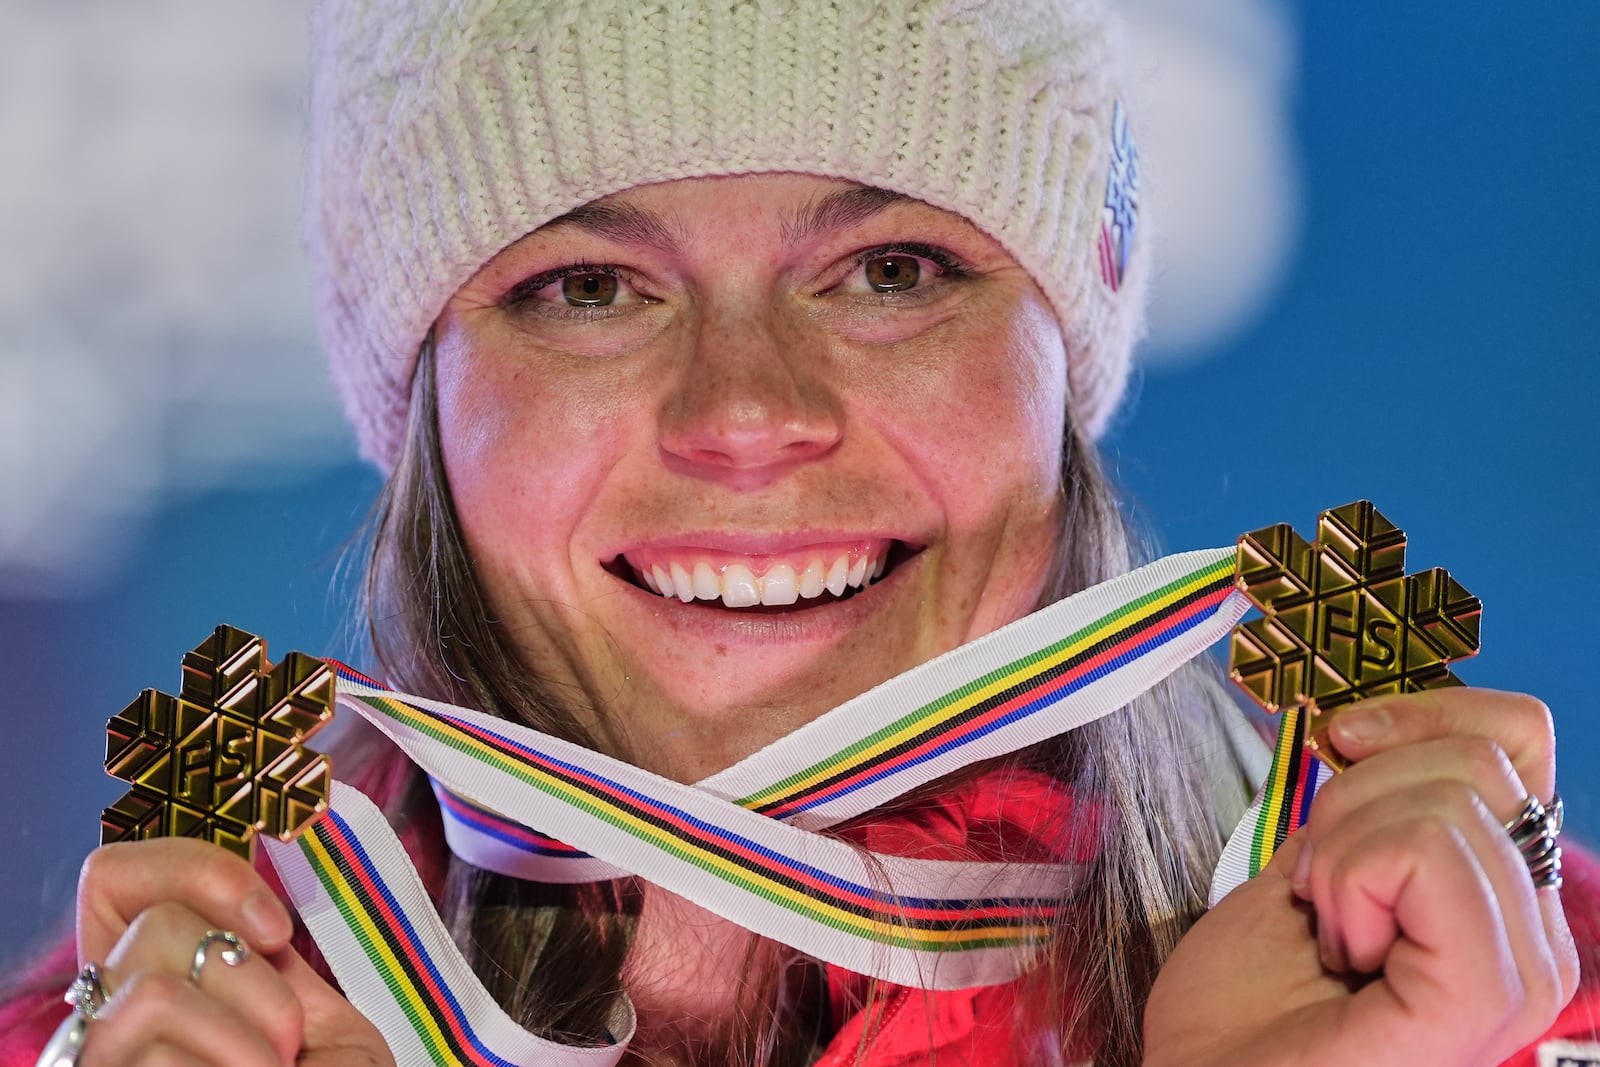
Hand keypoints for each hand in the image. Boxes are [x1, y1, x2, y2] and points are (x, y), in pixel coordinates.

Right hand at [73, 838, 393, 1065]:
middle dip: (247, 973)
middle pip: (150, 924)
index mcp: (164, 995)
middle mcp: (111, 1030)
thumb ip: (266, 964)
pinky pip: (148, 1014)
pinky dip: (230, 1046)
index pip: (117, 881)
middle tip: (283, 1043)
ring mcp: (99, 1063)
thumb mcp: (315, 1026)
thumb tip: (242, 908)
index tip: (272, 925)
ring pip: (150, 975)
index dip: (196, 871)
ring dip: (248, 1021)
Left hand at [1144, 689, 1579, 1066]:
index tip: (1342, 741)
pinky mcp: (1481, 997)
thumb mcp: (1316, 865)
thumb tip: (1380, 725)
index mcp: (1503, 903)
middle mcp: (1535, 941)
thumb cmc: (1242, 1009)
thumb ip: (1379, 807)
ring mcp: (1520, 975)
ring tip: (1326, 932)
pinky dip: (1349, 878)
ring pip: (1447, 803)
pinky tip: (1336, 947)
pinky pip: (1428, 852)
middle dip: (1356, 799)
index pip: (1519, 738)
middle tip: (1320, 890)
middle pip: (1476, 762)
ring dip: (1342, 851)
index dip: (1423, 713)